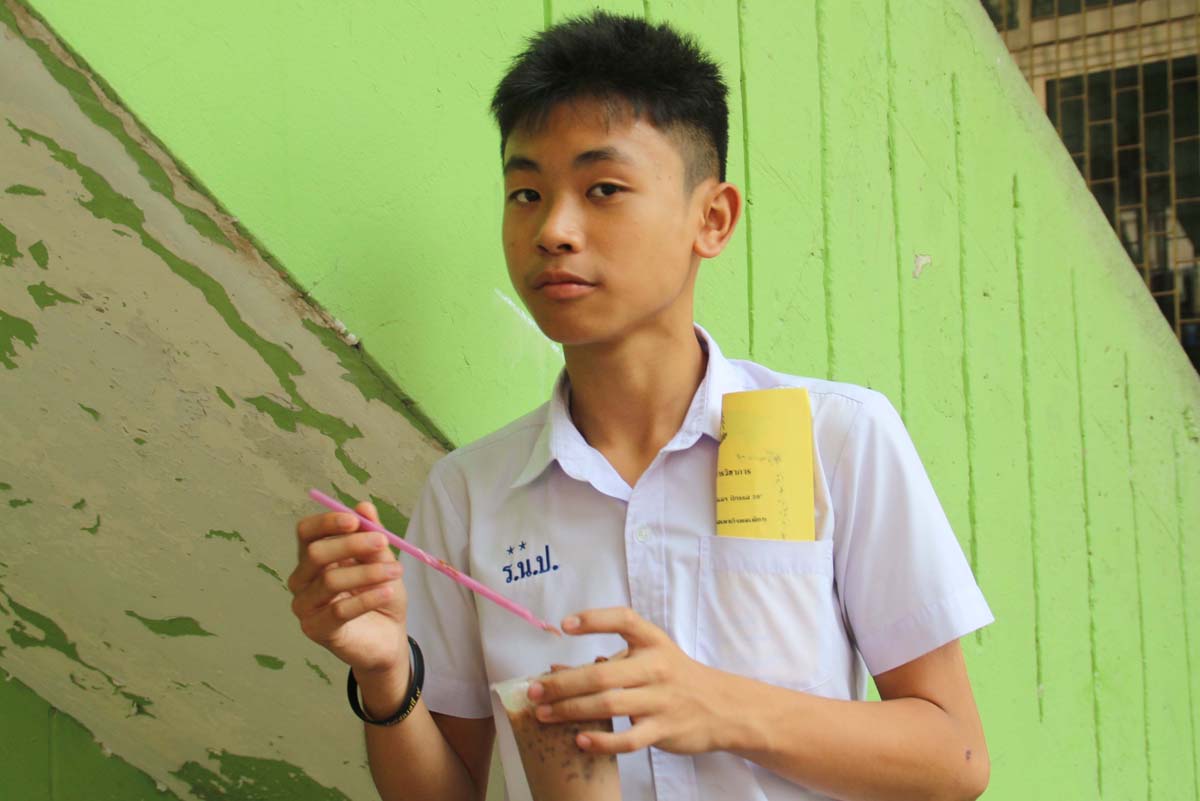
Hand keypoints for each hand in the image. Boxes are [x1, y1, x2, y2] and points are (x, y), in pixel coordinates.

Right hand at [288, 502, 408, 674]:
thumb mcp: (381, 562)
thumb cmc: (379, 596)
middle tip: (382, 542)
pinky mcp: (316, 629)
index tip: (355, 520)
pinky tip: (388, 591)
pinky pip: (339, 610)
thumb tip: (364, 506)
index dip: (327, 522)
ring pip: (330, 581)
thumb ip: (371, 536)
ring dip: (368, 572)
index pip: (307, 533)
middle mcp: (302, 580)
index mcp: (313, 558)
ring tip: (396, 570)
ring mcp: (305, 606)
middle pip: (315, 553)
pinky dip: (367, 598)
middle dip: (351, 544)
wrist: (387, 638)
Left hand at [528, 607, 728, 754]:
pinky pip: (628, 739)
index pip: (624, 620)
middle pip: (602, 674)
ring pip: (609, 705)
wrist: (721, 706)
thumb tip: (556, 672)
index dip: (594, 620)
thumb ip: (610, 660)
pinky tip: (580, 740)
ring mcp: (661, 700)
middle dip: (563, 683)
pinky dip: (602, 741)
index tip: (564, 625)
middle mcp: (657, 667)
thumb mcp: (651, 656)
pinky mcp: (663, 730)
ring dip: (570, 710)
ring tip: (543, 713)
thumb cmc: (675, 676)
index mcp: (653, 642)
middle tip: (533, 690)